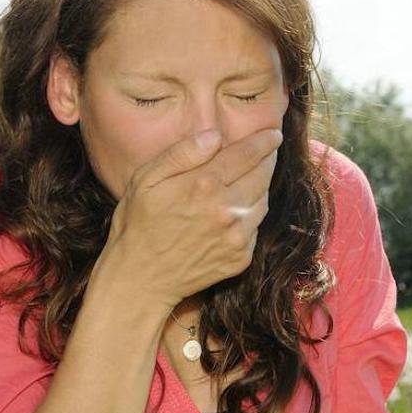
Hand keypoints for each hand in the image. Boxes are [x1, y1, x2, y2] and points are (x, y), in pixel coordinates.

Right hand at [94, 125, 282, 312]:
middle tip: (269, 149)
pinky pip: (256, 228)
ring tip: (252, 177)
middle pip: (262, 175)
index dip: (264, 141)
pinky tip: (238, 210)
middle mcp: (227, 210)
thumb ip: (182, 154)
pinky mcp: (241, 258)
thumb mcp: (146, 179)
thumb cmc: (137, 225)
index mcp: (204, 185)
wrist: (140, 280)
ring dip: (262, 186)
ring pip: (264, 201)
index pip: (247, 154)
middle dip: (268, 159)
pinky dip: (252, 214)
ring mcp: (236, 236)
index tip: (274, 133)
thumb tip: (214, 136)